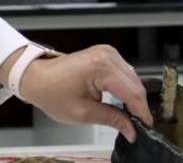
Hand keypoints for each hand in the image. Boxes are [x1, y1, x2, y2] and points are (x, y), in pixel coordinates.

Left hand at [18, 44, 152, 141]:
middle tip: (137, 126)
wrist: (36, 77)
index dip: (142, 113)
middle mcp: (107, 55)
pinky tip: (122, 101)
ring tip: (129, 116)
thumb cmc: (51, 92)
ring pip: (133, 79)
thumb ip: (112, 120)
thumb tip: (132, 129)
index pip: (133, 93)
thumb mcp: (82, 113)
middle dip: (138, 106)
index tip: (146, 128)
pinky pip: (125, 73)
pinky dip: (126, 88)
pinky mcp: (105, 54)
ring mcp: (106, 52)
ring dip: (133, 97)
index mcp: (101, 67)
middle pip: (136, 85)